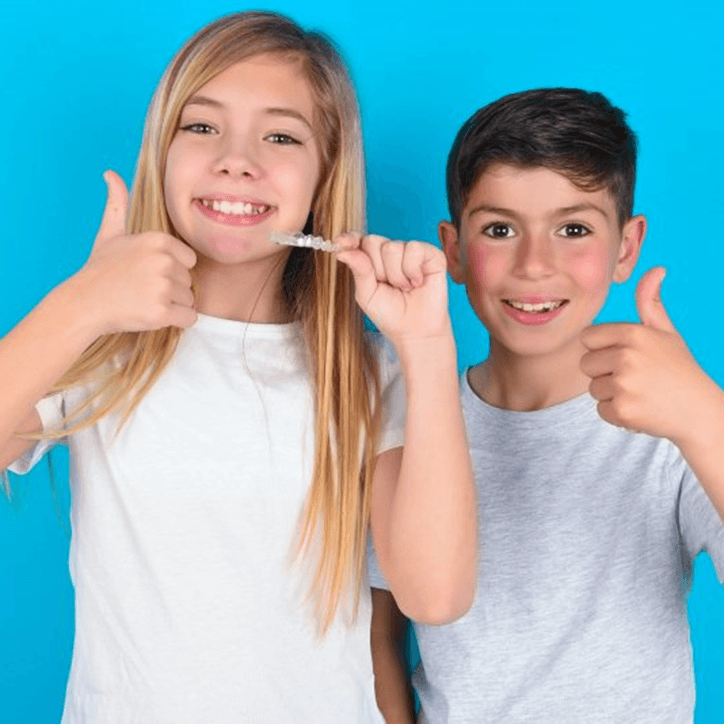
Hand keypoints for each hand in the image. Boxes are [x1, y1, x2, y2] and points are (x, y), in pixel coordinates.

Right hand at [72, 171, 197, 335]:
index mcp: (158, 240)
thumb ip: (118, 203)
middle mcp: (163, 261)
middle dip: (170, 289)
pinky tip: (153, 314)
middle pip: (189, 281)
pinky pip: (189, 318)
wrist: (84, 304)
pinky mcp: (161, 312)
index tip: (147, 272)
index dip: (171, 269)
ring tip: (144, 300)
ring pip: (189, 300)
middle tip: (142, 289)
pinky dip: (177, 321)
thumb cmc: (100, 270)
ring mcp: (162, 287)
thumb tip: (110, 173)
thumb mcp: (110, 233)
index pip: (189, 260)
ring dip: (172, 305)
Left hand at [334, 234, 450, 345]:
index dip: (349, 238)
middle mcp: (391, 252)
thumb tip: (342, 250)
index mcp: (372, 260)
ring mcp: (411, 252)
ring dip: (396, 275)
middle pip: (373, 242)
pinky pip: (414, 248)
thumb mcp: (366, 294)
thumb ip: (358, 269)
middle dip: (377, 269)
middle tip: (388, 286)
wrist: (415, 331)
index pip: (358, 240)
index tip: (340, 243)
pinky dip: (412, 270)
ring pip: (392, 247)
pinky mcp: (431, 254)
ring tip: (405, 288)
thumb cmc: (390, 314)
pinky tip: (417, 282)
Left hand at [580, 267, 710, 442]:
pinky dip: (616, 412)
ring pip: (593, 388)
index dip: (602, 348)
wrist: (699, 411)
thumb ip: (650, 302)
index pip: (587, 337)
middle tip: (634, 376)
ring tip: (639, 392)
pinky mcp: (622, 410)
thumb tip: (656, 269)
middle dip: (604, 371)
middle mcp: (626, 357)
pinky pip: (600, 409)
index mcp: (633, 333)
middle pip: (585, 363)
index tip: (623, 354)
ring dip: (611, 393)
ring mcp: (624, 385)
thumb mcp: (665, 332)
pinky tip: (640, 408)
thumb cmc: (678, 368)